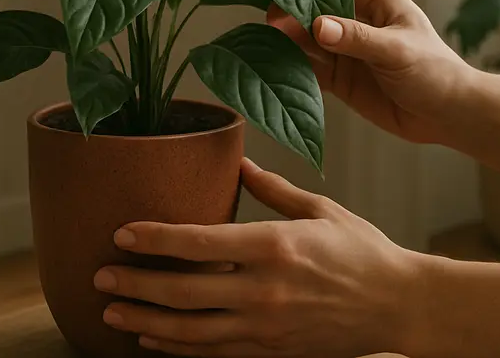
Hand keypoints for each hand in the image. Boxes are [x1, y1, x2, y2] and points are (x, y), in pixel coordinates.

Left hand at [93, 158, 423, 356]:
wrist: (400, 305)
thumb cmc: (363, 251)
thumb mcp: (321, 209)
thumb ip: (274, 189)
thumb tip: (240, 161)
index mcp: (275, 245)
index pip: (199, 242)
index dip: (155, 239)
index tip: (123, 233)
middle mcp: (264, 289)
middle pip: (184, 291)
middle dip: (136, 284)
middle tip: (99, 275)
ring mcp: (266, 327)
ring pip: (191, 331)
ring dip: (145, 321)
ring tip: (110, 311)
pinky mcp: (272, 352)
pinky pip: (214, 354)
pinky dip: (178, 349)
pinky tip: (152, 339)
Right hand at [269, 0, 470, 143]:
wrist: (449, 115)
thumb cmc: (435, 71)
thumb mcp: (397, 50)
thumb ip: (357, 38)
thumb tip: (318, 25)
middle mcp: (353, 15)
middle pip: (310, 8)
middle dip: (288, 15)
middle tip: (268, 24)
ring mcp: (343, 47)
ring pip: (303, 38)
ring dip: (284, 42)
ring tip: (262, 45)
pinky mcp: (337, 76)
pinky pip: (307, 67)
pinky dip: (290, 68)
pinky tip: (271, 68)